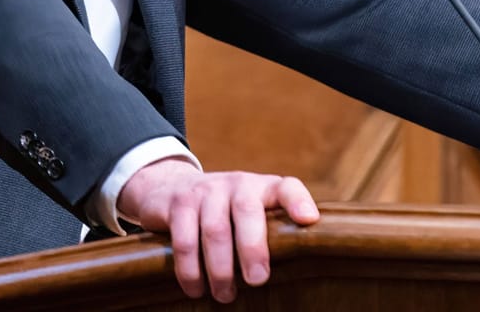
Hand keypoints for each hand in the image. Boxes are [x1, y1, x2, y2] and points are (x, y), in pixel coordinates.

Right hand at [116, 159, 319, 302]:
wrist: (171, 185)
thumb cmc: (224, 211)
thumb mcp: (250, 210)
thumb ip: (272, 230)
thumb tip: (297, 275)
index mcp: (262, 188)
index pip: (286, 188)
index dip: (298, 202)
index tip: (308, 220)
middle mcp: (236, 184)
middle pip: (247, 212)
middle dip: (253, 249)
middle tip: (257, 280)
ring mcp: (205, 191)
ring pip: (215, 230)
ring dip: (220, 269)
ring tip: (225, 295)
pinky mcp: (178, 204)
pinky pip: (184, 240)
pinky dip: (190, 270)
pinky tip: (196, 289)